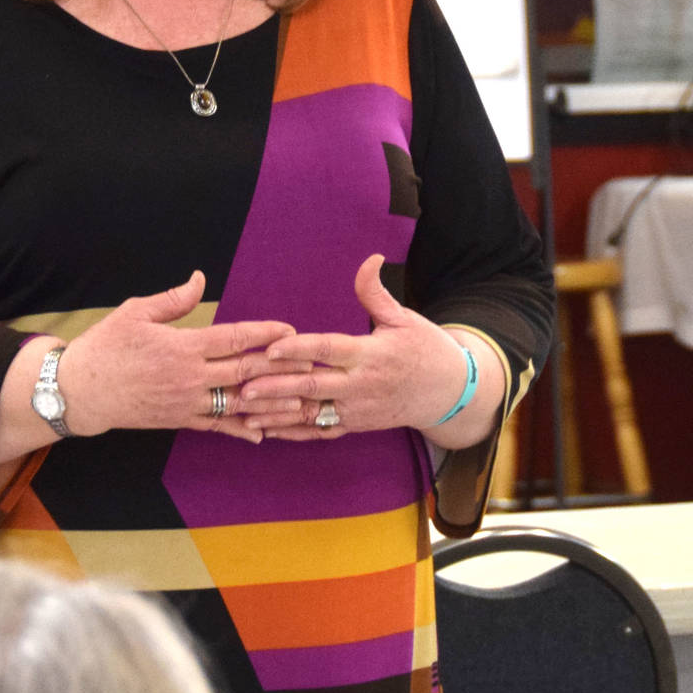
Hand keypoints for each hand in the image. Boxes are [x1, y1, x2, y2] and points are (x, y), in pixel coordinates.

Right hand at [60, 271, 310, 443]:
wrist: (79, 391)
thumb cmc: (105, 346)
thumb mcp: (135, 313)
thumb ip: (173, 299)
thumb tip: (201, 279)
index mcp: (182, 346)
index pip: (233, 338)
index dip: (264, 333)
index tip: (289, 329)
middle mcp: (189, 377)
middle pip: (244, 371)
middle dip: (279, 367)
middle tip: (308, 364)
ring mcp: (185, 403)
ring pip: (236, 403)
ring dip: (269, 403)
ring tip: (300, 402)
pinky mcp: (178, 421)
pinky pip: (215, 427)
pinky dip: (239, 430)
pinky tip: (261, 434)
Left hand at [238, 254, 471, 440]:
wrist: (448, 392)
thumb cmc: (426, 349)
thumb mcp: (404, 318)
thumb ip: (376, 293)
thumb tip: (369, 259)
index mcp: (371, 354)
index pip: (330, 350)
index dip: (300, 349)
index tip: (272, 348)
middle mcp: (362, 385)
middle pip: (314, 386)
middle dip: (277, 387)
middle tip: (244, 385)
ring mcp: (358, 409)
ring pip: (313, 414)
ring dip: (277, 414)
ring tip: (245, 411)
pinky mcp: (356, 424)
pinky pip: (321, 431)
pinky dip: (293, 433)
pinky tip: (266, 430)